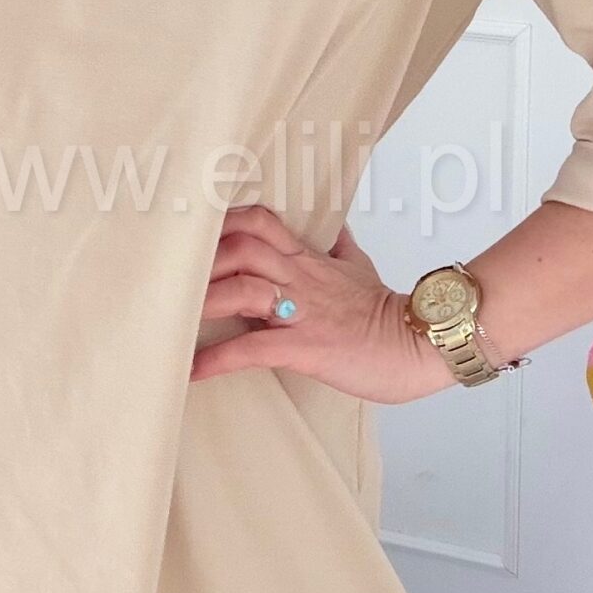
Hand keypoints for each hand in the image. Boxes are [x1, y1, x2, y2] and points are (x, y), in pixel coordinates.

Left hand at [189, 202, 455, 404]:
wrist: (423, 344)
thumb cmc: (389, 315)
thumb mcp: (361, 269)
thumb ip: (339, 248)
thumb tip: (332, 228)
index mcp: (309, 260)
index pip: (260, 222)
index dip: (222, 224)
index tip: (192, 236)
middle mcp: (301, 278)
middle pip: (240, 246)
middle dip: (201, 260)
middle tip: (169, 278)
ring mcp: (303, 311)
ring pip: (241, 289)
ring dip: (201, 303)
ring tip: (169, 320)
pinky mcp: (307, 346)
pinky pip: (253, 349)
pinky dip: (218, 359)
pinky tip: (193, 370)